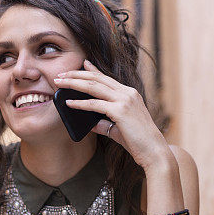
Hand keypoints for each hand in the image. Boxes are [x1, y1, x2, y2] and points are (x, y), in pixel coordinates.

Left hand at [53, 60, 171, 171]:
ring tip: (59, 83)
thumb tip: (89, 124)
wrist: (154, 151)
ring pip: (94, 86)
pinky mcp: (120, 111)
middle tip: (61, 74)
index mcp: (130, 94)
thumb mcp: (118, 129)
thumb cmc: (139, 142)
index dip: (93, 69)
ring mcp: (125, 100)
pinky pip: (94, 105)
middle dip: (77, 74)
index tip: (82, 63)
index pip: (107, 78)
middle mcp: (128, 93)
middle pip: (97, 78)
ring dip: (74, 83)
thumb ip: (104, 124)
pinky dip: (80, 103)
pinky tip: (69, 103)